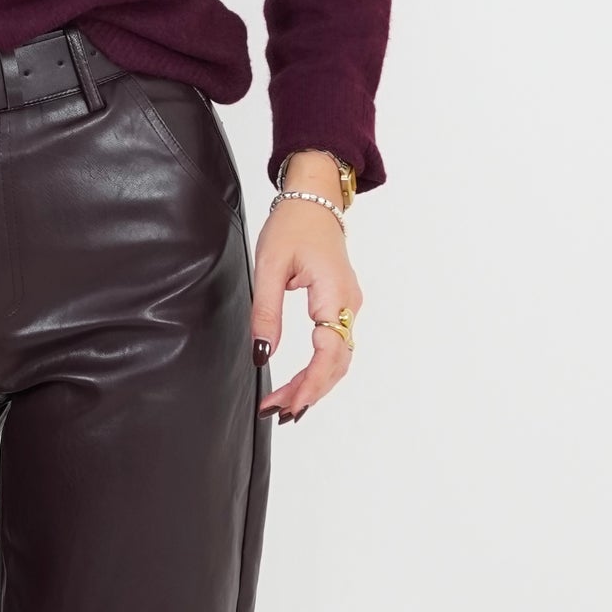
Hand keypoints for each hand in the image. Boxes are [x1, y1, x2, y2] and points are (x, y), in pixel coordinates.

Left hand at [250, 177, 362, 422]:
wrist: (315, 199)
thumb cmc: (293, 226)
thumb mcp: (269, 265)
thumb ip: (266, 312)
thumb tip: (261, 353)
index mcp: (334, 294)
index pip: (328, 352)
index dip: (309, 383)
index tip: (287, 404)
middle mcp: (349, 304)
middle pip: (337, 362)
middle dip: (308, 392)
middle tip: (277, 412)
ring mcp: (350, 306)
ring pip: (339, 358)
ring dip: (315, 384)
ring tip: (285, 405)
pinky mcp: (343, 305)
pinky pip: (336, 346)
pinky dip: (320, 370)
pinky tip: (301, 384)